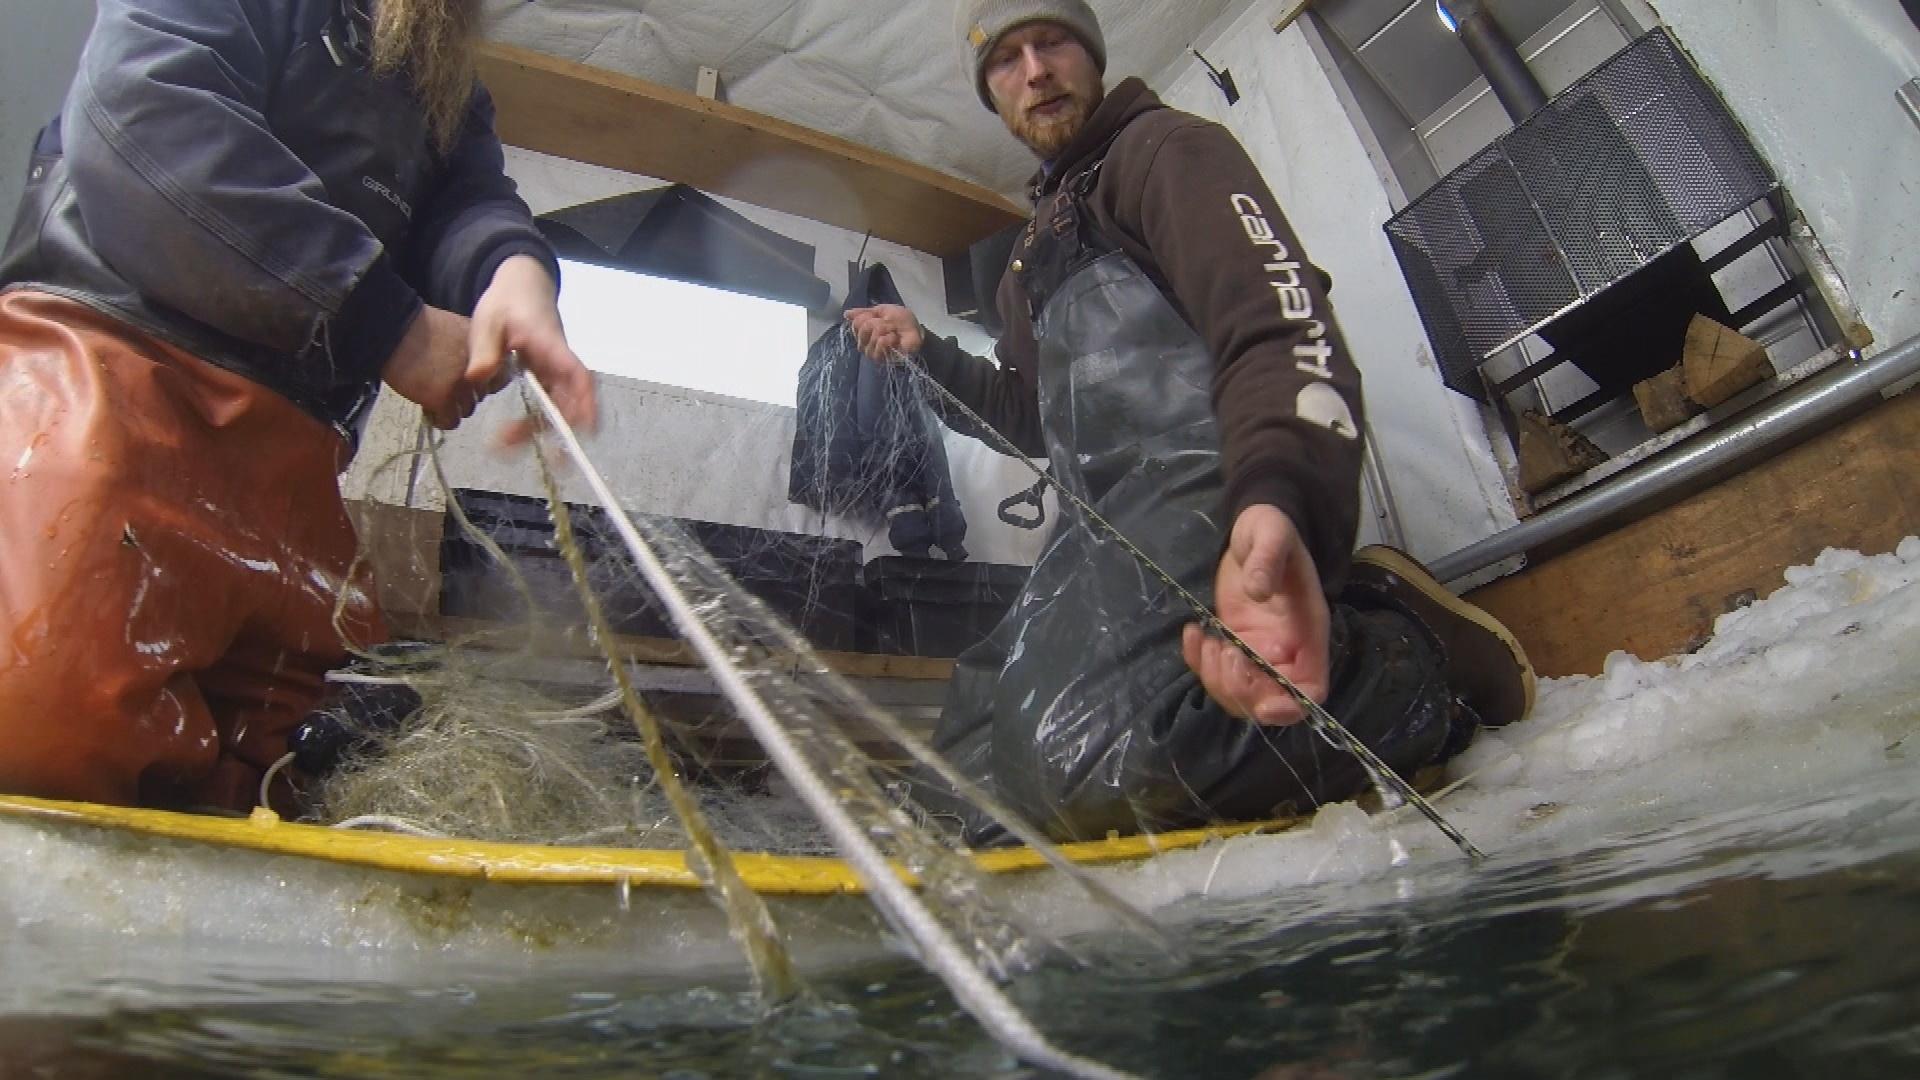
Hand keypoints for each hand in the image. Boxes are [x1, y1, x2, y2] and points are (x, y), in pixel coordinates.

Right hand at [382, 304, 476, 428]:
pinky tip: (429, 408)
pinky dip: (440, 418)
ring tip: (433, 396)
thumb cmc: (418, 328)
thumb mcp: (457, 331)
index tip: (469, 381)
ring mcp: (463, 386)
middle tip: (445, 387)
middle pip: (481, 395)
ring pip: (467, 410)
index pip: (500, 377)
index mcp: (485, 349)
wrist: (394, 330)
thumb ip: (472, 350)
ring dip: (452, 407)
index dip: (482, 381)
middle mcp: (479, 369)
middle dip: (465, 393)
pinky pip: (450, 421)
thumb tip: (475, 368)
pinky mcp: (444, 400)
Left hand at [470, 255, 597, 445]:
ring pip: (560, 408)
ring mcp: (556, 373)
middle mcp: (561, 364)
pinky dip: (534, 423)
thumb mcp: (488, 320)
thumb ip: (484, 350)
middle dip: (555, 431)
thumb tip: (477, 378)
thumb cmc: (507, 302)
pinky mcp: (549, 379)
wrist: (520, 288)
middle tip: (521, 449)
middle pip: (572, 402)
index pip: (577, 375)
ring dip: (540, 430)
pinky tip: (509, 433)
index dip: (585, 402)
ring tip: (504, 445)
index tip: (586, 428)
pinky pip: (549, 405)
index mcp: (551, 346)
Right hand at [845, 304, 922, 361]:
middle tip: (889, 324)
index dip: (868, 316)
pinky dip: (887, 340)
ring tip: (893, 331)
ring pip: (870, 337)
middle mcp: (865, 343)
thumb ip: (864, 312)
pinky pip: (878, 346)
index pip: (856, 323)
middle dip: (878, 322)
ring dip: (885, 330)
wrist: (916, 330)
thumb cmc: (902, 321)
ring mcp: (873, 352)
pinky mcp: (882, 359)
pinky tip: (893, 338)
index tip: (879, 316)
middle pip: (862, 329)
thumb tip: (846, 314)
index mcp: (864, 331)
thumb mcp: (883, 310)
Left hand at [1181, 505, 1331, 725]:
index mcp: (1308, 632)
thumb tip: (1257, 590)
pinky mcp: (1233, 644)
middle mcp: (1286, 650)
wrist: (1253, 528)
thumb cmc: (1271, 530)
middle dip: (1241, 689)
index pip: (1311, 688)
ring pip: (1239, 693)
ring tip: (1206, 641)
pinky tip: (1193, 632)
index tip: (1263, 705)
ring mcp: (1258, 651)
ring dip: (1216, 678)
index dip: (1291, 706)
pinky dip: (1198, 662)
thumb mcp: (1271, 533)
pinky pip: (1215, 671)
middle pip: (1269, 699)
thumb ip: (1267, 559)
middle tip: (1223, 651)